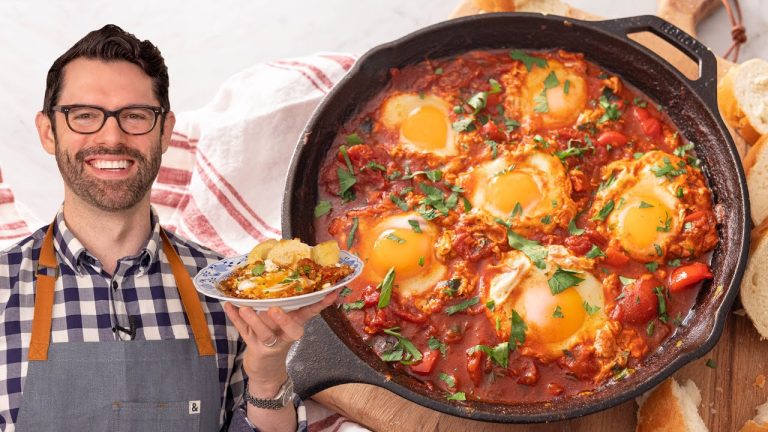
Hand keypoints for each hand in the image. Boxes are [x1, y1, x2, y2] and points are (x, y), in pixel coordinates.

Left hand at [223, 291, 338, 395]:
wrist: (266, 370)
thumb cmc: (277, 338)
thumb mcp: (288, 323)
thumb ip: (293, 305)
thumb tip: (298, 277)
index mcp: (296, 324)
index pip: (310, 313)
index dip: (320, 304)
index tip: (331, 293)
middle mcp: (285, 335)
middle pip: (289, 329)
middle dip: (283, 320)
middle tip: (275, 309)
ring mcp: (269, 343)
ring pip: (263, 333)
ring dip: (253, 320)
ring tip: (245, 308)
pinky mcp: (254, 348)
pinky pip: (243, 331)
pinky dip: (234, 318)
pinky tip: (227, 305)